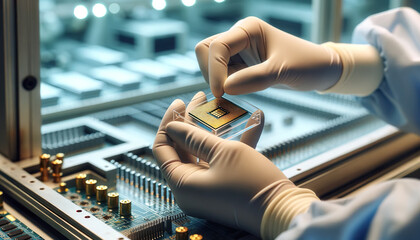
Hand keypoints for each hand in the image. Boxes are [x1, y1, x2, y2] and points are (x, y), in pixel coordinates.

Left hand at [153, 92, 296, 236]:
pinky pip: (222, 160)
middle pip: (183, 147)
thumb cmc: (252, 184)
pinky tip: (254, 120)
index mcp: (182, 183)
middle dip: (194, 120)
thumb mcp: (223, 153)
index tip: (180, 102)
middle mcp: (191, 187)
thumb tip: (173, 127)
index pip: (163, 148)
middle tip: (201, 99)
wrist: (284, 211)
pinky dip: (234, 142)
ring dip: (216, 128)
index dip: (169, 123)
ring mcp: (208, 187)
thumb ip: (195, 137)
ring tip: (223, 106)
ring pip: (204, 151)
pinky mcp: (225, 185)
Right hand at [195, 16, 342, 96]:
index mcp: (248, 29)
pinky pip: (221, 75)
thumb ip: (254, 79)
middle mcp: (239, 37)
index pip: (218, 46)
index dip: (214, 69)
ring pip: (210, 64)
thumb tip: (224, 88)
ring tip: (238, 92)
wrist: (320, 71)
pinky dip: (224, 86)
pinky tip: (240, 93)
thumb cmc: (307, 64)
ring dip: (217, 80)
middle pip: (205, 50)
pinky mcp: (240, 65)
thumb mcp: (282, 71)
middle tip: (225, 92)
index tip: (221, 93)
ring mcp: (238, 51)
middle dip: (211, 72)